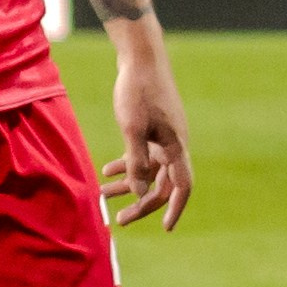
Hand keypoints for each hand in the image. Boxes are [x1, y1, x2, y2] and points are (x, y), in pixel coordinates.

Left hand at [103, 32, 191, 228]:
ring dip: (129, 185)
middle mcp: (175, 145)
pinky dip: (127, 165)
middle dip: (142, 203)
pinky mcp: (154, 128)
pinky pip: (143, 155)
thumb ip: (136, 161)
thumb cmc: (138, 91)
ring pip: (149, 171)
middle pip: (162, 184)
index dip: (174, 208)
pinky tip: (106, 171)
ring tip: (103, 197)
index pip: (182, 186)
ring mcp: (165, 137)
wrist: (141, 58)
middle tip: (120, 221)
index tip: (166, 228)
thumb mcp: (132, 128)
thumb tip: (139, 192)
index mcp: (176, 146)